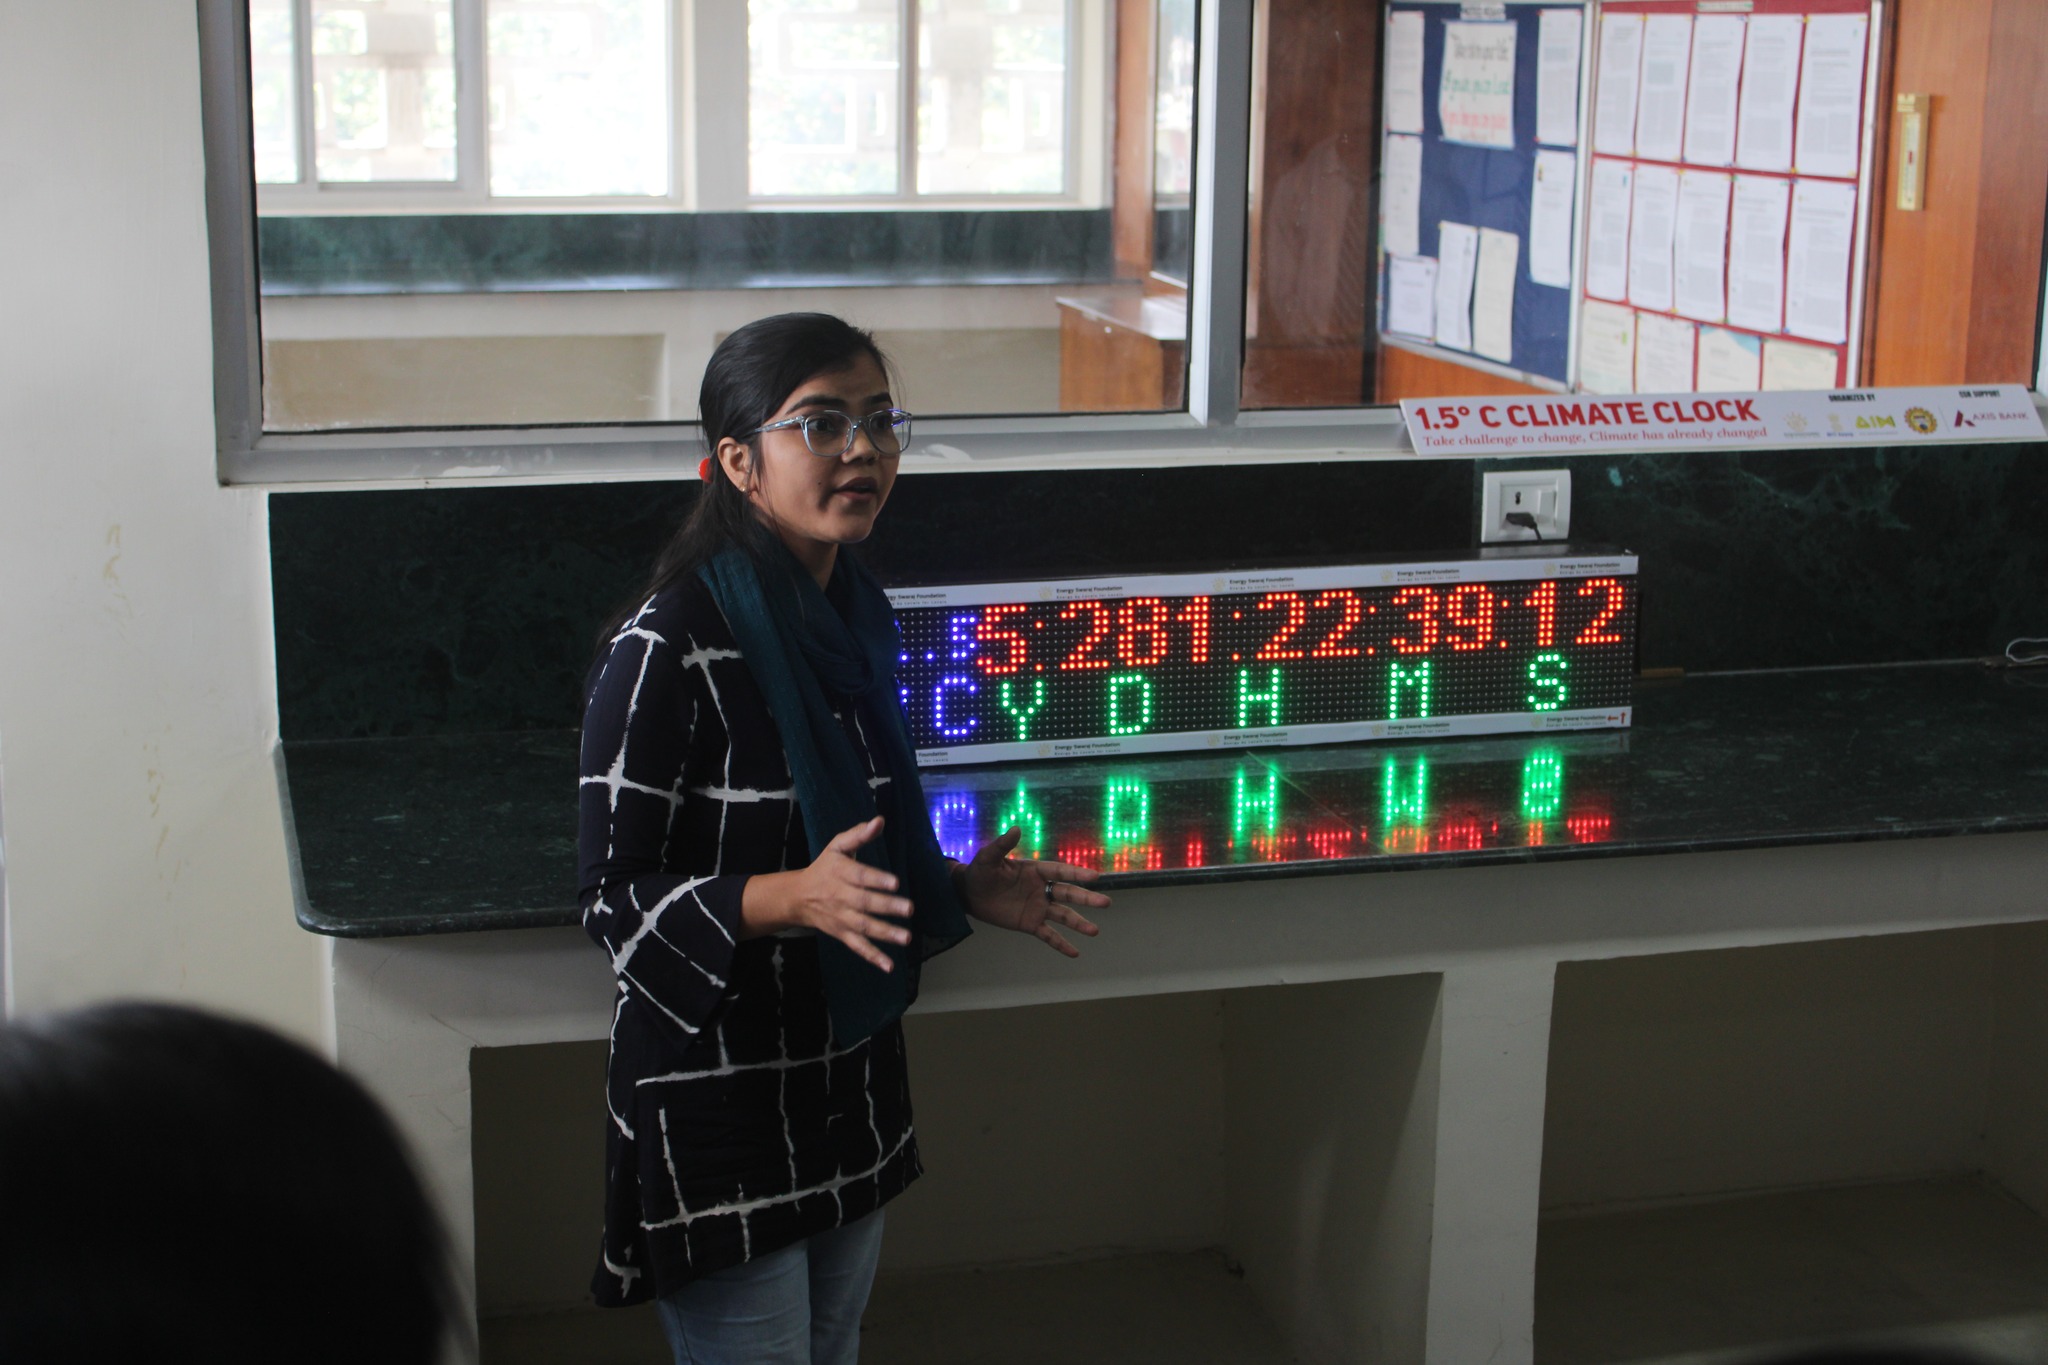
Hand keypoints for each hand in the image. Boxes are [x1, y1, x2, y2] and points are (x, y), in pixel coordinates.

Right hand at [740, 816, 911, 972]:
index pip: (860, 876)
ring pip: (864, 927)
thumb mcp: (837, 847)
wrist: (797, 897)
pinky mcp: (842, 934)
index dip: (877, 880)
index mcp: (840, 873)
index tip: (895, 882)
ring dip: (885, 934)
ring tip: (906, 937)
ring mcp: (842, 918)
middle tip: (909, 909)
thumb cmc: (824, 868)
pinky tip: (889, 966)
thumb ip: (858, 835)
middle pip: (865, 903)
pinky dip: (873, 957)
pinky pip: (858, 947)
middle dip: (887, 906)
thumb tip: (880, 821)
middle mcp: (841, 897)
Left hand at [952, 827, 1106, 957]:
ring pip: (1063, 915)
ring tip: (1094, 932)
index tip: (1095, 877)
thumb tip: (1016, 829)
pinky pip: (1048, 935)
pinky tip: (1075, 953)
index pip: (1060, 872)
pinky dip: (1061, 944)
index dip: (1077, 874)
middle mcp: (1041, 889)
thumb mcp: (988, 857)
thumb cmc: (980, 872)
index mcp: (1035, 871)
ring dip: (1079, 924)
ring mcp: (1038, 908)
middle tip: (1105, 903)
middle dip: (1086, 899)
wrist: (969, 894)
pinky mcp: (1030, 923)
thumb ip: (1002, 845)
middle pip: (1068, 894)